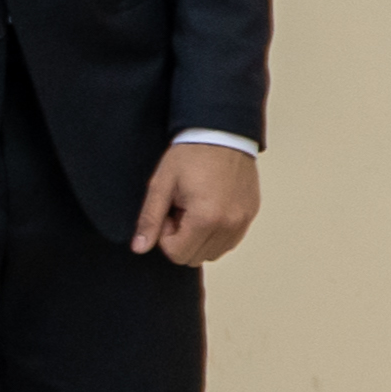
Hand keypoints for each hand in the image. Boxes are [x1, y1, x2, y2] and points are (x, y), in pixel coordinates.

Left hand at [133, 141, 259, 266]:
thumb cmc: (190, 156)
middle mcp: (230, 225)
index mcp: (206, 219)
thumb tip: (139, 248)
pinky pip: (229, 241)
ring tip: (194, 207)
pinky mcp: (251, 215)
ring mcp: (244, 221)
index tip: (168, 212)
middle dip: (181, 238)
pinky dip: (215, 233)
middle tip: (180, 209)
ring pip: (213, 253)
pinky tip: (209, 208)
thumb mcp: (161, 185)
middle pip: (195, 257)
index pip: (177, 254)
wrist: (222, 134)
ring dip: (198, 237)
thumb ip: (149, 219)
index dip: (165, 236)